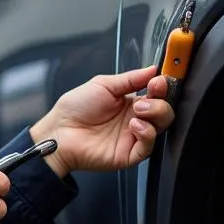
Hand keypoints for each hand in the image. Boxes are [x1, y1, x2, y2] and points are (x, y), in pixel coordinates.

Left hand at [30, 65, 174, 177]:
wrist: (59, 131)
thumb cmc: (75, 108)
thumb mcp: (104, 85)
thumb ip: (131, 78)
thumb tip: (152, 69)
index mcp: (130, 102)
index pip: (157, 94)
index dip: (163, 86)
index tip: (162, 79)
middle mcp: (135, 119)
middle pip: (164, 112)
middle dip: (162, 101)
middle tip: (150, 94)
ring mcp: (132, 137)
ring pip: (161, 128)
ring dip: (155, 114)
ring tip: (138, 109)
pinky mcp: (128, 154)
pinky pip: (148, 147)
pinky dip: (147, 134)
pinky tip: (134, 125)